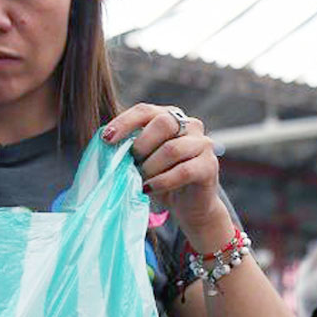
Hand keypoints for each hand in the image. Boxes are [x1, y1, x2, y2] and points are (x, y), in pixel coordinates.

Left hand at [101, 103, 227, 244]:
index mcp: (171, 117)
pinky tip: (150, 189)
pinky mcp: (209, 166)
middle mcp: (190, 125)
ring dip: (150, 167)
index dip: (124, 122)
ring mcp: (203, 144)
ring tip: (141, 180)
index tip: (106, 139)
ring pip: (172, 149)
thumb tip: (107, 144)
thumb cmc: (163, 179)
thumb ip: (131, 148)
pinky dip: (162, 181)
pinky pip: (183, 171)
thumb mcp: (144, 160)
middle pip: (163, 123)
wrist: (191, 206)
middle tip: (132, 164)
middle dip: (141, 145)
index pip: (145, 110)